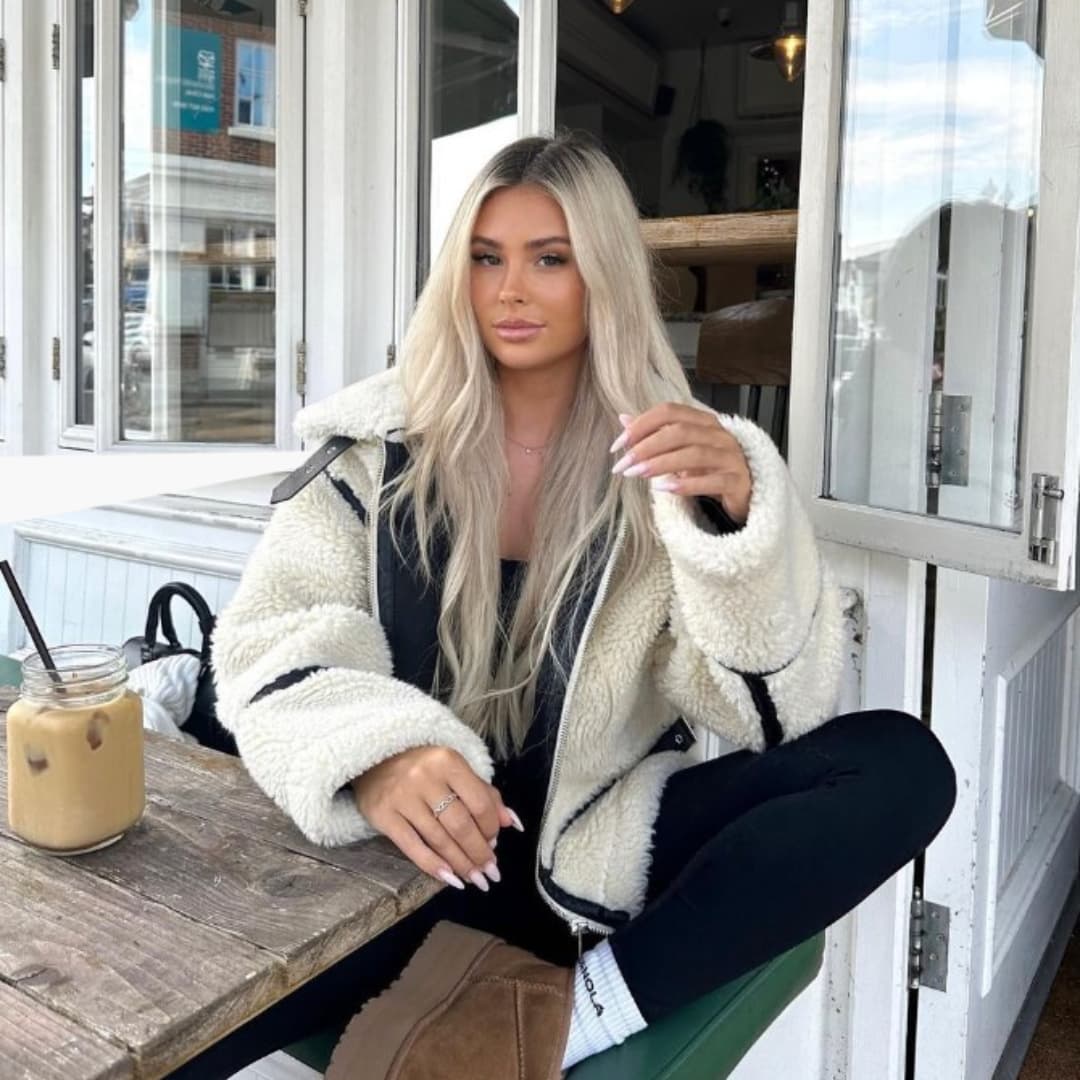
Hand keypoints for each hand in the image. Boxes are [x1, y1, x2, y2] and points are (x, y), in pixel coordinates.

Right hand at [351, 745, 522, 891]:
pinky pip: (412, 847)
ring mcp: (402, 797)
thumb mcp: (454, 769)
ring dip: (461, 864)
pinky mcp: (382, 815)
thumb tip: (511, 823)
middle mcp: (425, 777)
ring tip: (475, 879)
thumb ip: (484, 793)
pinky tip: (449, 878)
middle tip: (490, 872)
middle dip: (479, 853)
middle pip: (460, 825)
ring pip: (439, 839)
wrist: (374, 758)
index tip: (495, 844)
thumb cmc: (423, 765)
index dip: (491, 828)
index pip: (479, 803)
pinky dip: (433, 866)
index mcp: (448, 761)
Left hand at [610, 403, 752, 523]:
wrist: (746, 494)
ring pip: (694, 454)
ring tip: (637, 474)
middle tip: (623, 465)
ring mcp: (731, 457)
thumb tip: (624, 419)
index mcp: (704, 421)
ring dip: (661, 464)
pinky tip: (664, 489)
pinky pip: (712, 481)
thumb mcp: (680, 450)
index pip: (669, 411)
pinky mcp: (738, 481)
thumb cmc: (710, 469)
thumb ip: (654, 434)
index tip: (618, 445)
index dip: (641, 425)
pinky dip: (686, 484)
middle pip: (679, 431)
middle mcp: (719, 435)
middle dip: (646, 447)